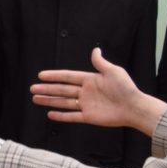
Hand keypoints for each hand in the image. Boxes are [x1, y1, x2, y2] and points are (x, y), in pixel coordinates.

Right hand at [32, 47, 158, 130]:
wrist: (134, 107)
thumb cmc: (126, 88)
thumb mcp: (113, 71)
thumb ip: (100, 63)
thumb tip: (95, 50)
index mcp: (90, 80)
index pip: (68, 77)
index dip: (54, 76)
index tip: (41, 75)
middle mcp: (86, 92)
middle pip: (62, 90)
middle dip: (47, 89)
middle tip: (32, 88)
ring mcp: (86, 105)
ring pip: (63, 102)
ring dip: (50, 101)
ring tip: (36, 99)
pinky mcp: (88, 117)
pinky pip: (72, 116)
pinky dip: (61, 116)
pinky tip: (50, 114)